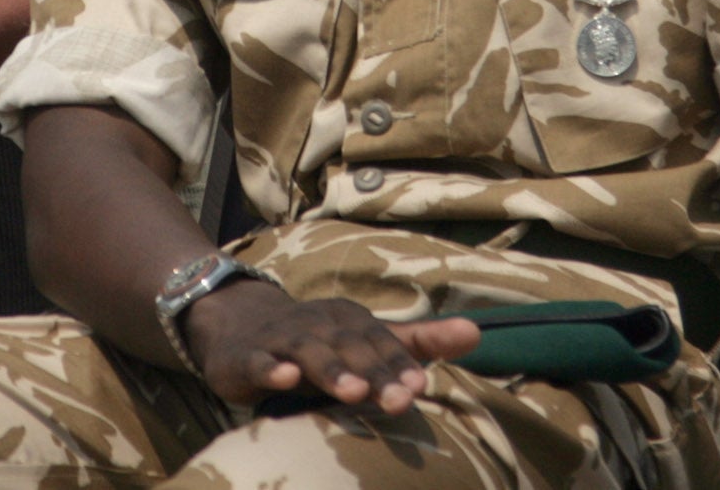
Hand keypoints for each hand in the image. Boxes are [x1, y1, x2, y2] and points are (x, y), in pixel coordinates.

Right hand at [183, 279, 480, 413]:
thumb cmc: (318, 340)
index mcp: (349, 319)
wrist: (242, 326)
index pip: (380, 341)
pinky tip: (286, 377)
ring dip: (332, 370)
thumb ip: (418, 340)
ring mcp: (283, 339)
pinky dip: (273, 368)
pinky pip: (261, 361)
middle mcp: (319, 324)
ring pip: (310, 352)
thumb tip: (477, 332)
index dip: (400, 362)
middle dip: (376, 373)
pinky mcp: (250, 356)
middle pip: (350, 348)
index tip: (420, 386)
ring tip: (355, 392)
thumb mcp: (366, 338)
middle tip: (400, 400)